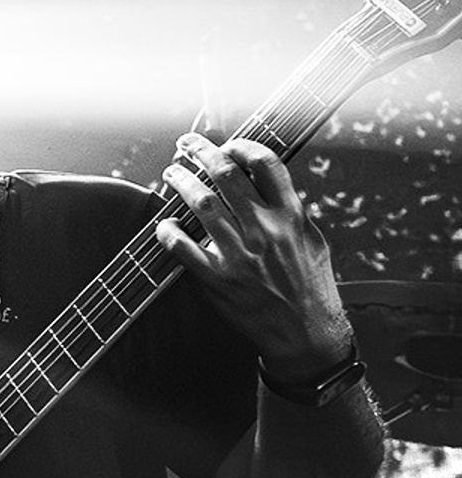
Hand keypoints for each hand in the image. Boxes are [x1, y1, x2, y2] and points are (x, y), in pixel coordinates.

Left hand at [156, 133, 352, 375]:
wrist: (306, 333)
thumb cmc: (311, 286)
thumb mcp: (312, 241)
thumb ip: (290, 211)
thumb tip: (267, 184)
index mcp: (291, 216)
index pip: (265, 164)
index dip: (241, 146)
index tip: (227, 144)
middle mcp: (265, 230)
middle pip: (226, 176)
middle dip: (201, 153)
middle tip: (186, 145)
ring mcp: (240, 254)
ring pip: (201, 203)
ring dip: (181, 182)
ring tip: (171, 173)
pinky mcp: (218, 279)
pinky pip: (183, 248)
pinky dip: (168, 232)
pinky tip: (164, 224)